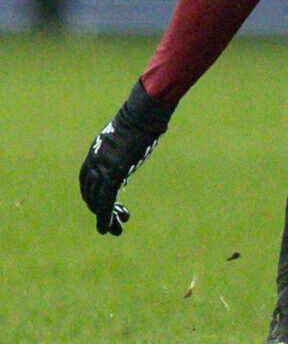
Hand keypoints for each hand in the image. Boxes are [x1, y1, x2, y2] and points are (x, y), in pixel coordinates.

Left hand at [79, 81, 175, 235]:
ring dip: (106, 218)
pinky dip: (104, 217)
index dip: (95, 198)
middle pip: (90, 194)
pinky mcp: (112, 174)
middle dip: (101, 211)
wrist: (143, 114)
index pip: (87, 182)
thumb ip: (125, 152)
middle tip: (116, 223)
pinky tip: (108, 228)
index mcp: (95, 153)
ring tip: (117, 229)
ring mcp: (101, 168)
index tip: (111, 206)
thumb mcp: (130, 137)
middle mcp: (93, 162)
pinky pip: (105, 201)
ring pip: (97, 202)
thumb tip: (131, 159)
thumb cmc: (143, 120)